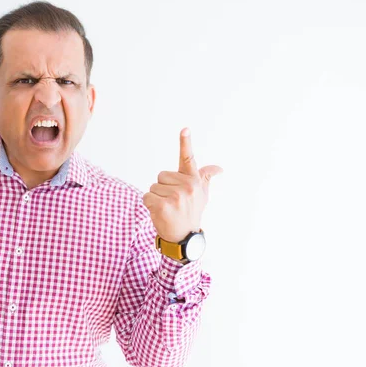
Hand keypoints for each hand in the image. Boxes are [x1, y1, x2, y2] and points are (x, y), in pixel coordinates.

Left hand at [143, 128, 222, 242]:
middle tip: (173, 202)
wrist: (184, 238)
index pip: (188, 159)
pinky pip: (147, 197)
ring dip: (156, 198)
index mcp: (195, 181)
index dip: (185, 143)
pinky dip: (149, 205)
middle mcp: (188, 187)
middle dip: (163, 188)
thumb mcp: (201, 196)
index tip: (184, 128)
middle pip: (161, 176)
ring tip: (168, 209)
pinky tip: (160, 214)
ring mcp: (176, 196)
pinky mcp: (164, 205)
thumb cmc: (190, 213)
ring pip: (153, 187)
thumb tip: (218, 168)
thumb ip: (205, 178)